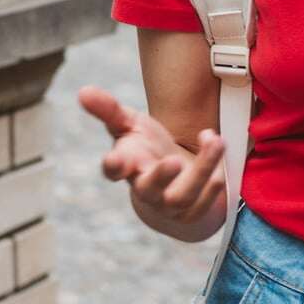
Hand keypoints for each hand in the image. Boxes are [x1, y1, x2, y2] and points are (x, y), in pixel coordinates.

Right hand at [77, 87, 226, 240]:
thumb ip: (108, 109)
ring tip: (215, 139)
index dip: (113, 165)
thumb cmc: (146, 149)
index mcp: (127, 166)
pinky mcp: (192, 212)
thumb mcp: (129, 126)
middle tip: (173, 162)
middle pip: (149, 190)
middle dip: (160, 178)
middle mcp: (147, 189)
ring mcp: (169, 204)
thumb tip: (83, 90)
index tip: (115, 159)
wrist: (172, 183)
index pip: (113, 169)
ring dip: (202, 168)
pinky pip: (204, 205)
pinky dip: (214, 185)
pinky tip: (221, 161)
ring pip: (183, 196)